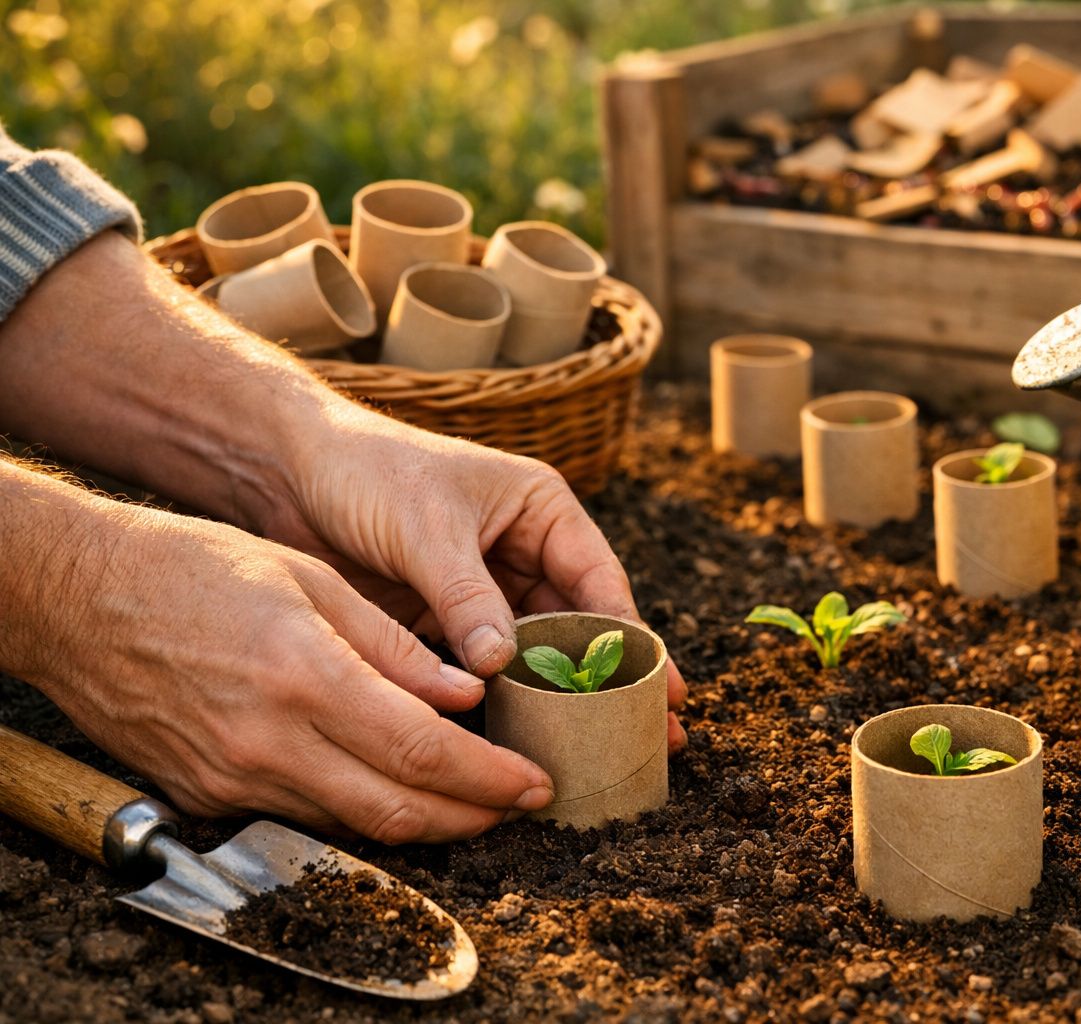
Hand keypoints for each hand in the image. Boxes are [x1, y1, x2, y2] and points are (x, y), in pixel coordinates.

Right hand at [26, 498, 554, 841]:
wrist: (77, 598)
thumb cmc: (193, 568)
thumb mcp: (309, 578)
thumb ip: (393, 644)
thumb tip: (467, 691)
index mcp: (304, 677)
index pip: (422, 751)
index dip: (489, 778)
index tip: (533, 782)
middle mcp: (268, 742)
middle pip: (397, 810)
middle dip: (474, 816)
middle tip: (521, 804)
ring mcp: (232, 777)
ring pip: (353, 825)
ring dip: (423, 820)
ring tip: (473, 798)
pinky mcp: (205, 793)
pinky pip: (304, 815)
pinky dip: (359, 807)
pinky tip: (392, 784)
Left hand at [264, 408, 687, 751]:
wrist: (286, 470)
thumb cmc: (367, 471)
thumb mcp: (427, 529)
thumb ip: (468, 597)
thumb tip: (505, 664)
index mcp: (541, 510)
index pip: (600, 582)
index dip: (632, 639)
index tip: (659, 688)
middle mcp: (524, 549)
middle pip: (580, 626)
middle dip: (611, 681)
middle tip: (653, 733)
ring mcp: (486, 589)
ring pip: (537, 653)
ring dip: (561, 699)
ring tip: (599, 750)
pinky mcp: (445, 619)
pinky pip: (485, 667)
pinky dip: (503, 701)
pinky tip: (525, 741)